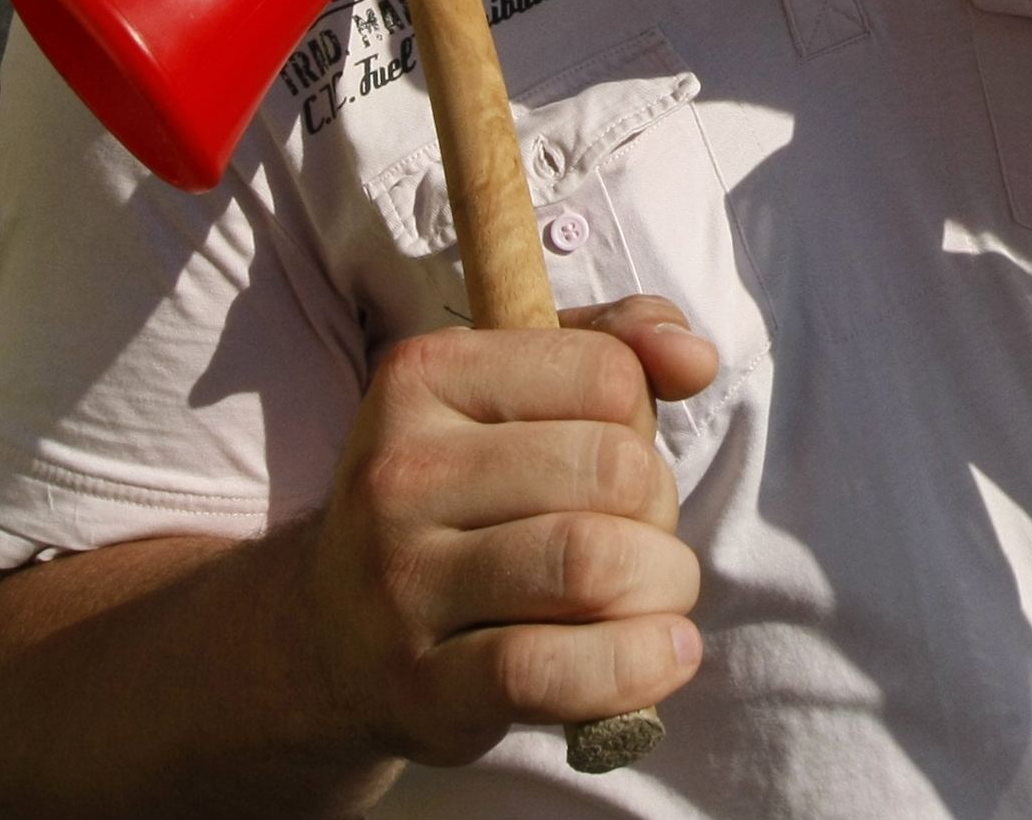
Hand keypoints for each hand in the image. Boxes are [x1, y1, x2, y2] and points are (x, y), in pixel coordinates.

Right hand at [300, 296, 717, 769]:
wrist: (338, 638)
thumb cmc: (462, 502)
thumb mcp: (518, 398)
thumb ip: (617, 346)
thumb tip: (693, 357)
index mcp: (423, 377)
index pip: (609, 375)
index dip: (641, 421)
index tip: (606, 457)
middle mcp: (398, 473)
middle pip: (615, 470)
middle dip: (660, 510)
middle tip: (635, 538)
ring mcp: (401, 584)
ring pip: (595, 564)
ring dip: (662, 586)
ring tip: (649, 596)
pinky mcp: (423, 686)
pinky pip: (555, 670)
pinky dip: (637, 664)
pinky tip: (663, 653)